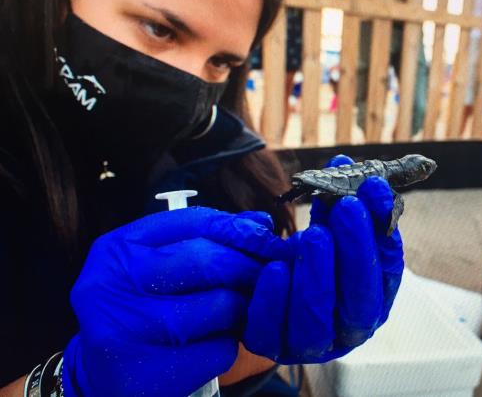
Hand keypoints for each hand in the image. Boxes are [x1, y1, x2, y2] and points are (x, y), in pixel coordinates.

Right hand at [63, 208, 290, 396]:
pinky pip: (220, 348)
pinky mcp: (148, 372)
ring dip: (242, 310)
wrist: (95, 381)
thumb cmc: (139, 312)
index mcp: (117, 250)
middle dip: (248, 267)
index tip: (265, 237)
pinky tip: (211, 346)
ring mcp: (127, 330)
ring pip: (222, 305)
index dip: (240, 228)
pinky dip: (228, 346)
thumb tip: (261, 223)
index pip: (195, 222)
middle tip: (265, 277)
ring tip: (233, 313)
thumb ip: (204, 241)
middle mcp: (112, 285)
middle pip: (210, 261)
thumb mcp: (156, 267)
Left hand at [243, 155, 403, 363]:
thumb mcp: (330, 229)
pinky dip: (273, 301)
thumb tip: (343, 163)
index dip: (383, 231)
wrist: (271, 290)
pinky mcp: (272, 346)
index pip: (386, 271)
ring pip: (318, 321)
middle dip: (355, 251)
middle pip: (359, 302)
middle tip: (347, 207)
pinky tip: (274, 269)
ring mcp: (311, 343)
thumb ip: (340, 201)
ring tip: (312, 234)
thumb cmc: (313, 256)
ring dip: (318, 275)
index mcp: (374, 298)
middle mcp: (349, 328)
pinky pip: (272, 332)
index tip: (373, 189)